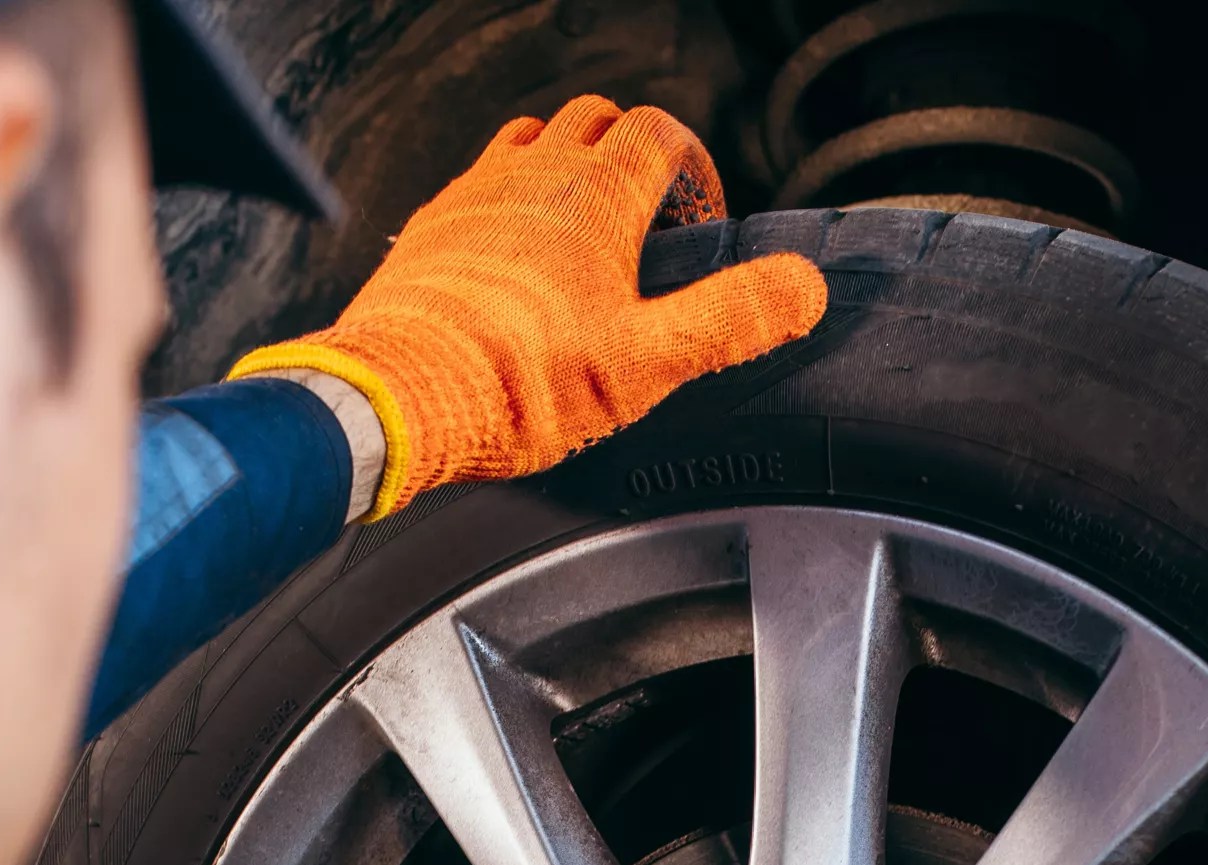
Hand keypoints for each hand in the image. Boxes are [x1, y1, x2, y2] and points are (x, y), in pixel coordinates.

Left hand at [228, 96, 827, 517]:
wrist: (401, 399)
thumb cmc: (519, 387)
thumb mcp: (648, 365)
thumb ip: (731, 319)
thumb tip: (806, 286)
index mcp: (593, 200)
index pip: (656, 132)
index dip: (691, 167)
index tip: (699, 221)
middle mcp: (530, 179)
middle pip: (593, 122)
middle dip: (631, 156)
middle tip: (650, 222)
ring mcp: (473, 198)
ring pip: (530, 142)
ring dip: (566, 168)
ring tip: (585, 235)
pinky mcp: (429, 233)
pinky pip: (477, 188)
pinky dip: (509, 204)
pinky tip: (513, 265)